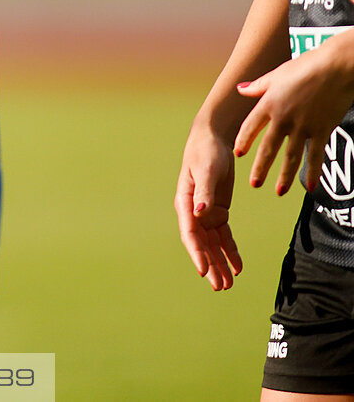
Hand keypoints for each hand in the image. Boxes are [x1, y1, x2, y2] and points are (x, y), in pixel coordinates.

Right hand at [175, 119, 242, 289]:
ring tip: (229, 284)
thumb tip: (199, 212)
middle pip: (201, 244)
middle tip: (220, 286)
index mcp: (185, 203)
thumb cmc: (206, 151)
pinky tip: (238, 267)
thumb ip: (203, 191)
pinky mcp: (218, 211)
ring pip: (213, 244)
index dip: (197, 253)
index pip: (190, 233)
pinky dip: (230, 251)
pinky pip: (224, 236)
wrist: (213, 139)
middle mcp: (193, 212)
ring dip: (220, 263)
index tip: (204, 271)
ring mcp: (206, 213)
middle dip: (210, 265)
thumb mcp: (206, 169)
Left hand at [236, 30, 353, 195]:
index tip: (238, 154)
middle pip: (268, 147)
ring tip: (278, 191)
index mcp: (268, 103)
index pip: (250, 127)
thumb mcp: (276, 74)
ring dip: (284, 176)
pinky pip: (316, 156)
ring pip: (291, 156)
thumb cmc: (306, 66)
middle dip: (261, 167)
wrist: (334, 67)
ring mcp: (303, 126)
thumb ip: (257, 87)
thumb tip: (239, 89)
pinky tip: (310, 186)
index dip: (244, 141)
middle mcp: (283, 118)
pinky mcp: (322, 130)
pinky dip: (313, 172)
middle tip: (255, 183)